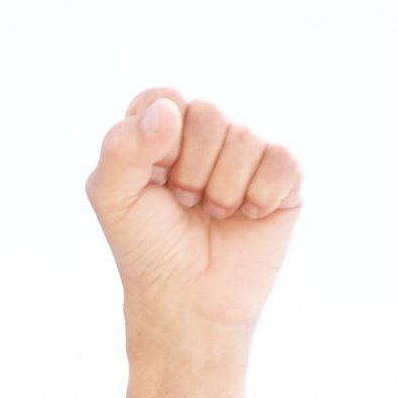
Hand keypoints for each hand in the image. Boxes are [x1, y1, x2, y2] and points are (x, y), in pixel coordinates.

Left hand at [87, 90, 302, 340]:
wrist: (188, 299)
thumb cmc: (147, 247)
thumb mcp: (113, 198)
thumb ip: (122, 148)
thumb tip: (168, 112)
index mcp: (162, 129)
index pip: (163, 98)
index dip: (157, 141)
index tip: (152, 179)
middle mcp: (206, 133)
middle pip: (208, 112)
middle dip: (190, 169)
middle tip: (184, 202)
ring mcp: (247, 152)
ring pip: (244, 137)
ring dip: (221, 190)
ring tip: (211, 214)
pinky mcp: (284, 176)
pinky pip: (282, 160)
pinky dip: (259, 197)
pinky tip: (247, 216)